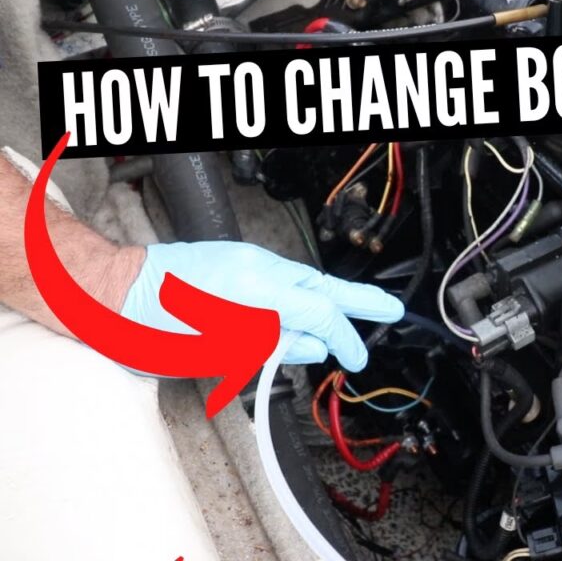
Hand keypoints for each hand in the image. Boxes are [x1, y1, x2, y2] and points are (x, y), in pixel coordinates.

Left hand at [120, 241, 403, 368]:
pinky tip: (305, 317)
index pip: (318, 311)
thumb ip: (270, 347)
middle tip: (391, 310)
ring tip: (359, 313)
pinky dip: (299, 299)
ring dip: (329, 303)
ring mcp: (246, 261)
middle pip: (321, 286)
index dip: (344, 336)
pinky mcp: (236, 263)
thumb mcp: (214, 350)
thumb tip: (310, 348)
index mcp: (252, 287)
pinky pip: (281, 282)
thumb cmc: (150, 325)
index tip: (357, 358)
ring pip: (302, 282)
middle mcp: (255, 267)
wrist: (112, 292)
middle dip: (360, 302)